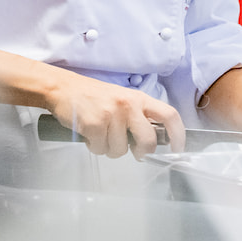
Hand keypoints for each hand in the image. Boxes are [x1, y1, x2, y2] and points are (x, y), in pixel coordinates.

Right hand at [44, 76, 182, 159]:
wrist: (63, 88)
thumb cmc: (94, 97)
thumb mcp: (123, 100)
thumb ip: (139, 117)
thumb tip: (152, 141)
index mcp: (139, 99)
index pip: (169, 115)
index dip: (178, 135)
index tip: (177, 149)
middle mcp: (128, 105)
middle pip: (148, 139)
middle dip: (142, 152)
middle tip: (134, 151)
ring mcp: (111, 114)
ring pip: (120, 150)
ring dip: (110, 149)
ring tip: (102, 135)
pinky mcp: (94, 124)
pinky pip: (100, 149)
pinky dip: (94, 147)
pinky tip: (89, 134)